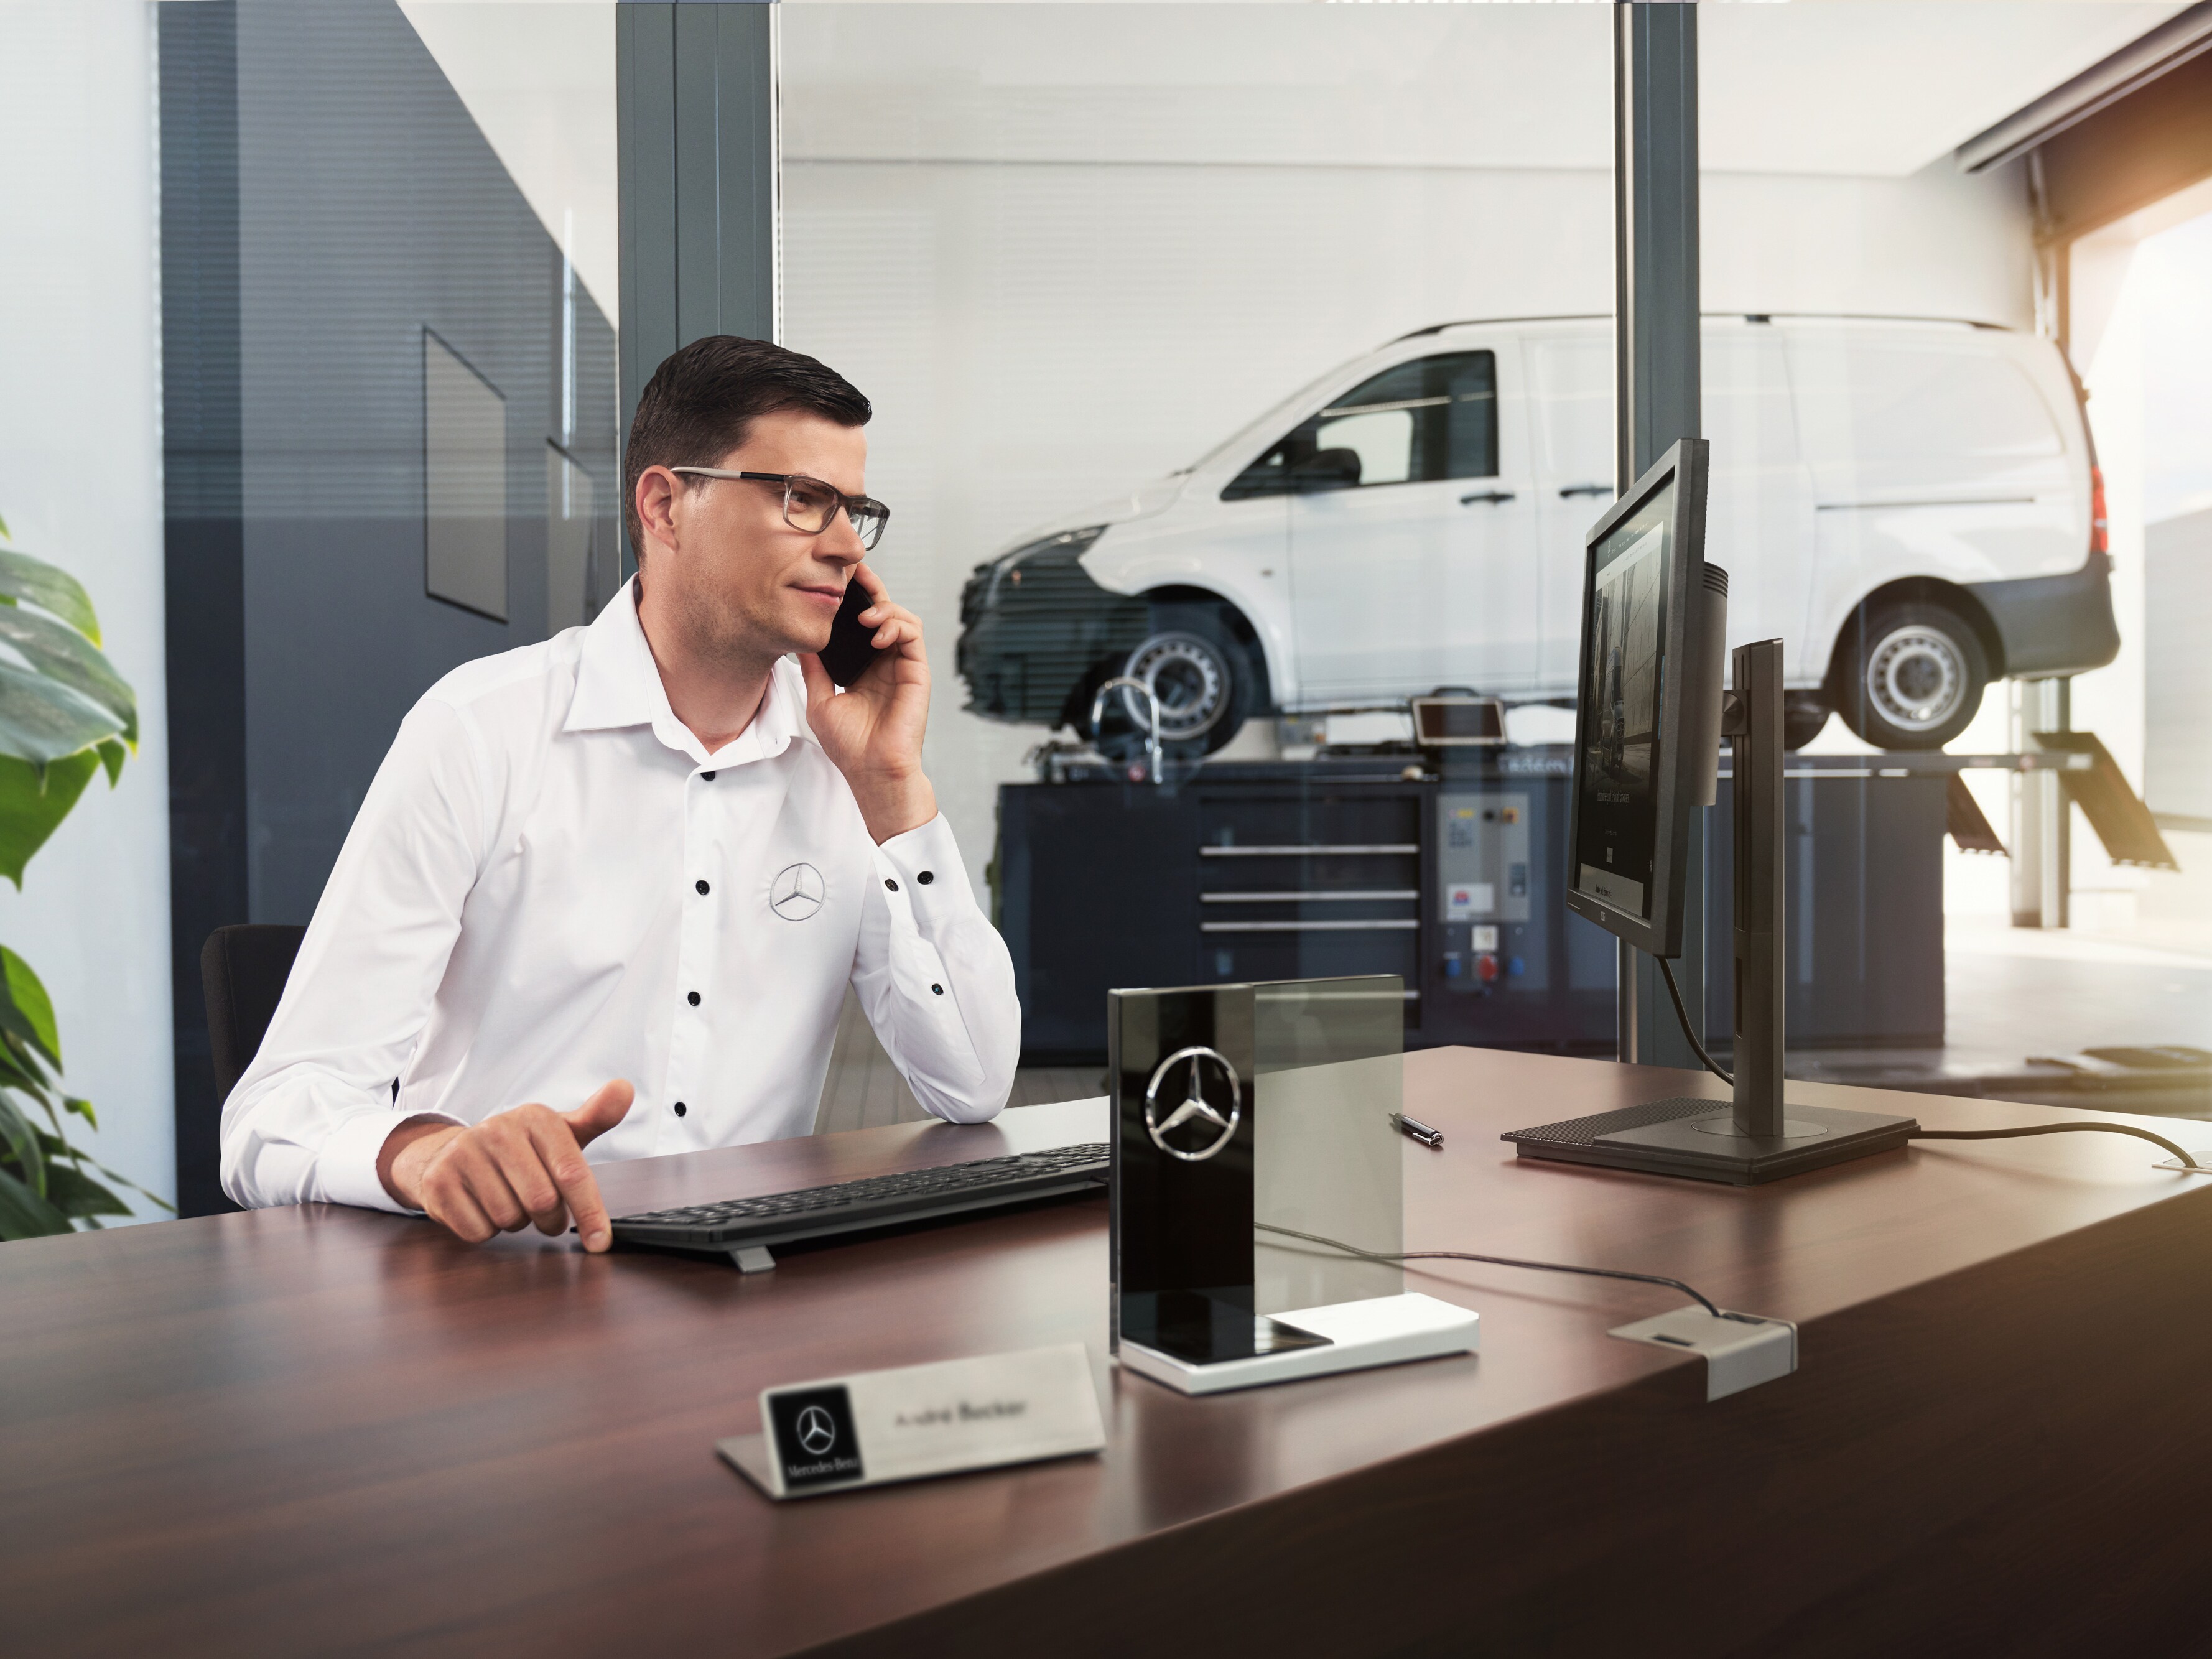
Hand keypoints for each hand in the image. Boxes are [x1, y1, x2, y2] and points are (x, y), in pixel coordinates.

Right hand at [377, 1080, 634, 1251]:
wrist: (453, 1152)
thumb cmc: (521, 1149)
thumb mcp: (560, 1133)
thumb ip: (596, 1116)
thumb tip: (625, 1089)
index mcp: (536, 1118)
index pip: (572, 1172)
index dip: (590, 1211)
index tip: (601, 1241)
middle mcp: (498, 1130)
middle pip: (542, 1201)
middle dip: (550, 1219)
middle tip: (546, 1214)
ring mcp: (464, 1154)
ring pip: (509, 1218)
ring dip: (517, 1223)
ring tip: (510, 1201)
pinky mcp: (439, 1182)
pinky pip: (478, 1230)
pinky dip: (487, 1230)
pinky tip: (483, 1208)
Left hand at [799, 563, 937, 841]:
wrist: (871, 771)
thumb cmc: (849, 746)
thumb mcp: (819, 699)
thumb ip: (813, 669)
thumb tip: (796, 640)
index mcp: (864, 667)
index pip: (860, 624)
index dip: (852, 600)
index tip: (836, 581)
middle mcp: (885, 663)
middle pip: (883, 613)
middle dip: (870, 589)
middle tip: (854, 572)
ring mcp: (902, 666)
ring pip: (902, 618)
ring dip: (884, 609)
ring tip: (865, 616)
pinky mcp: (917, 673)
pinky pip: (913, 635)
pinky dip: (897, 625)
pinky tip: (877, 632)